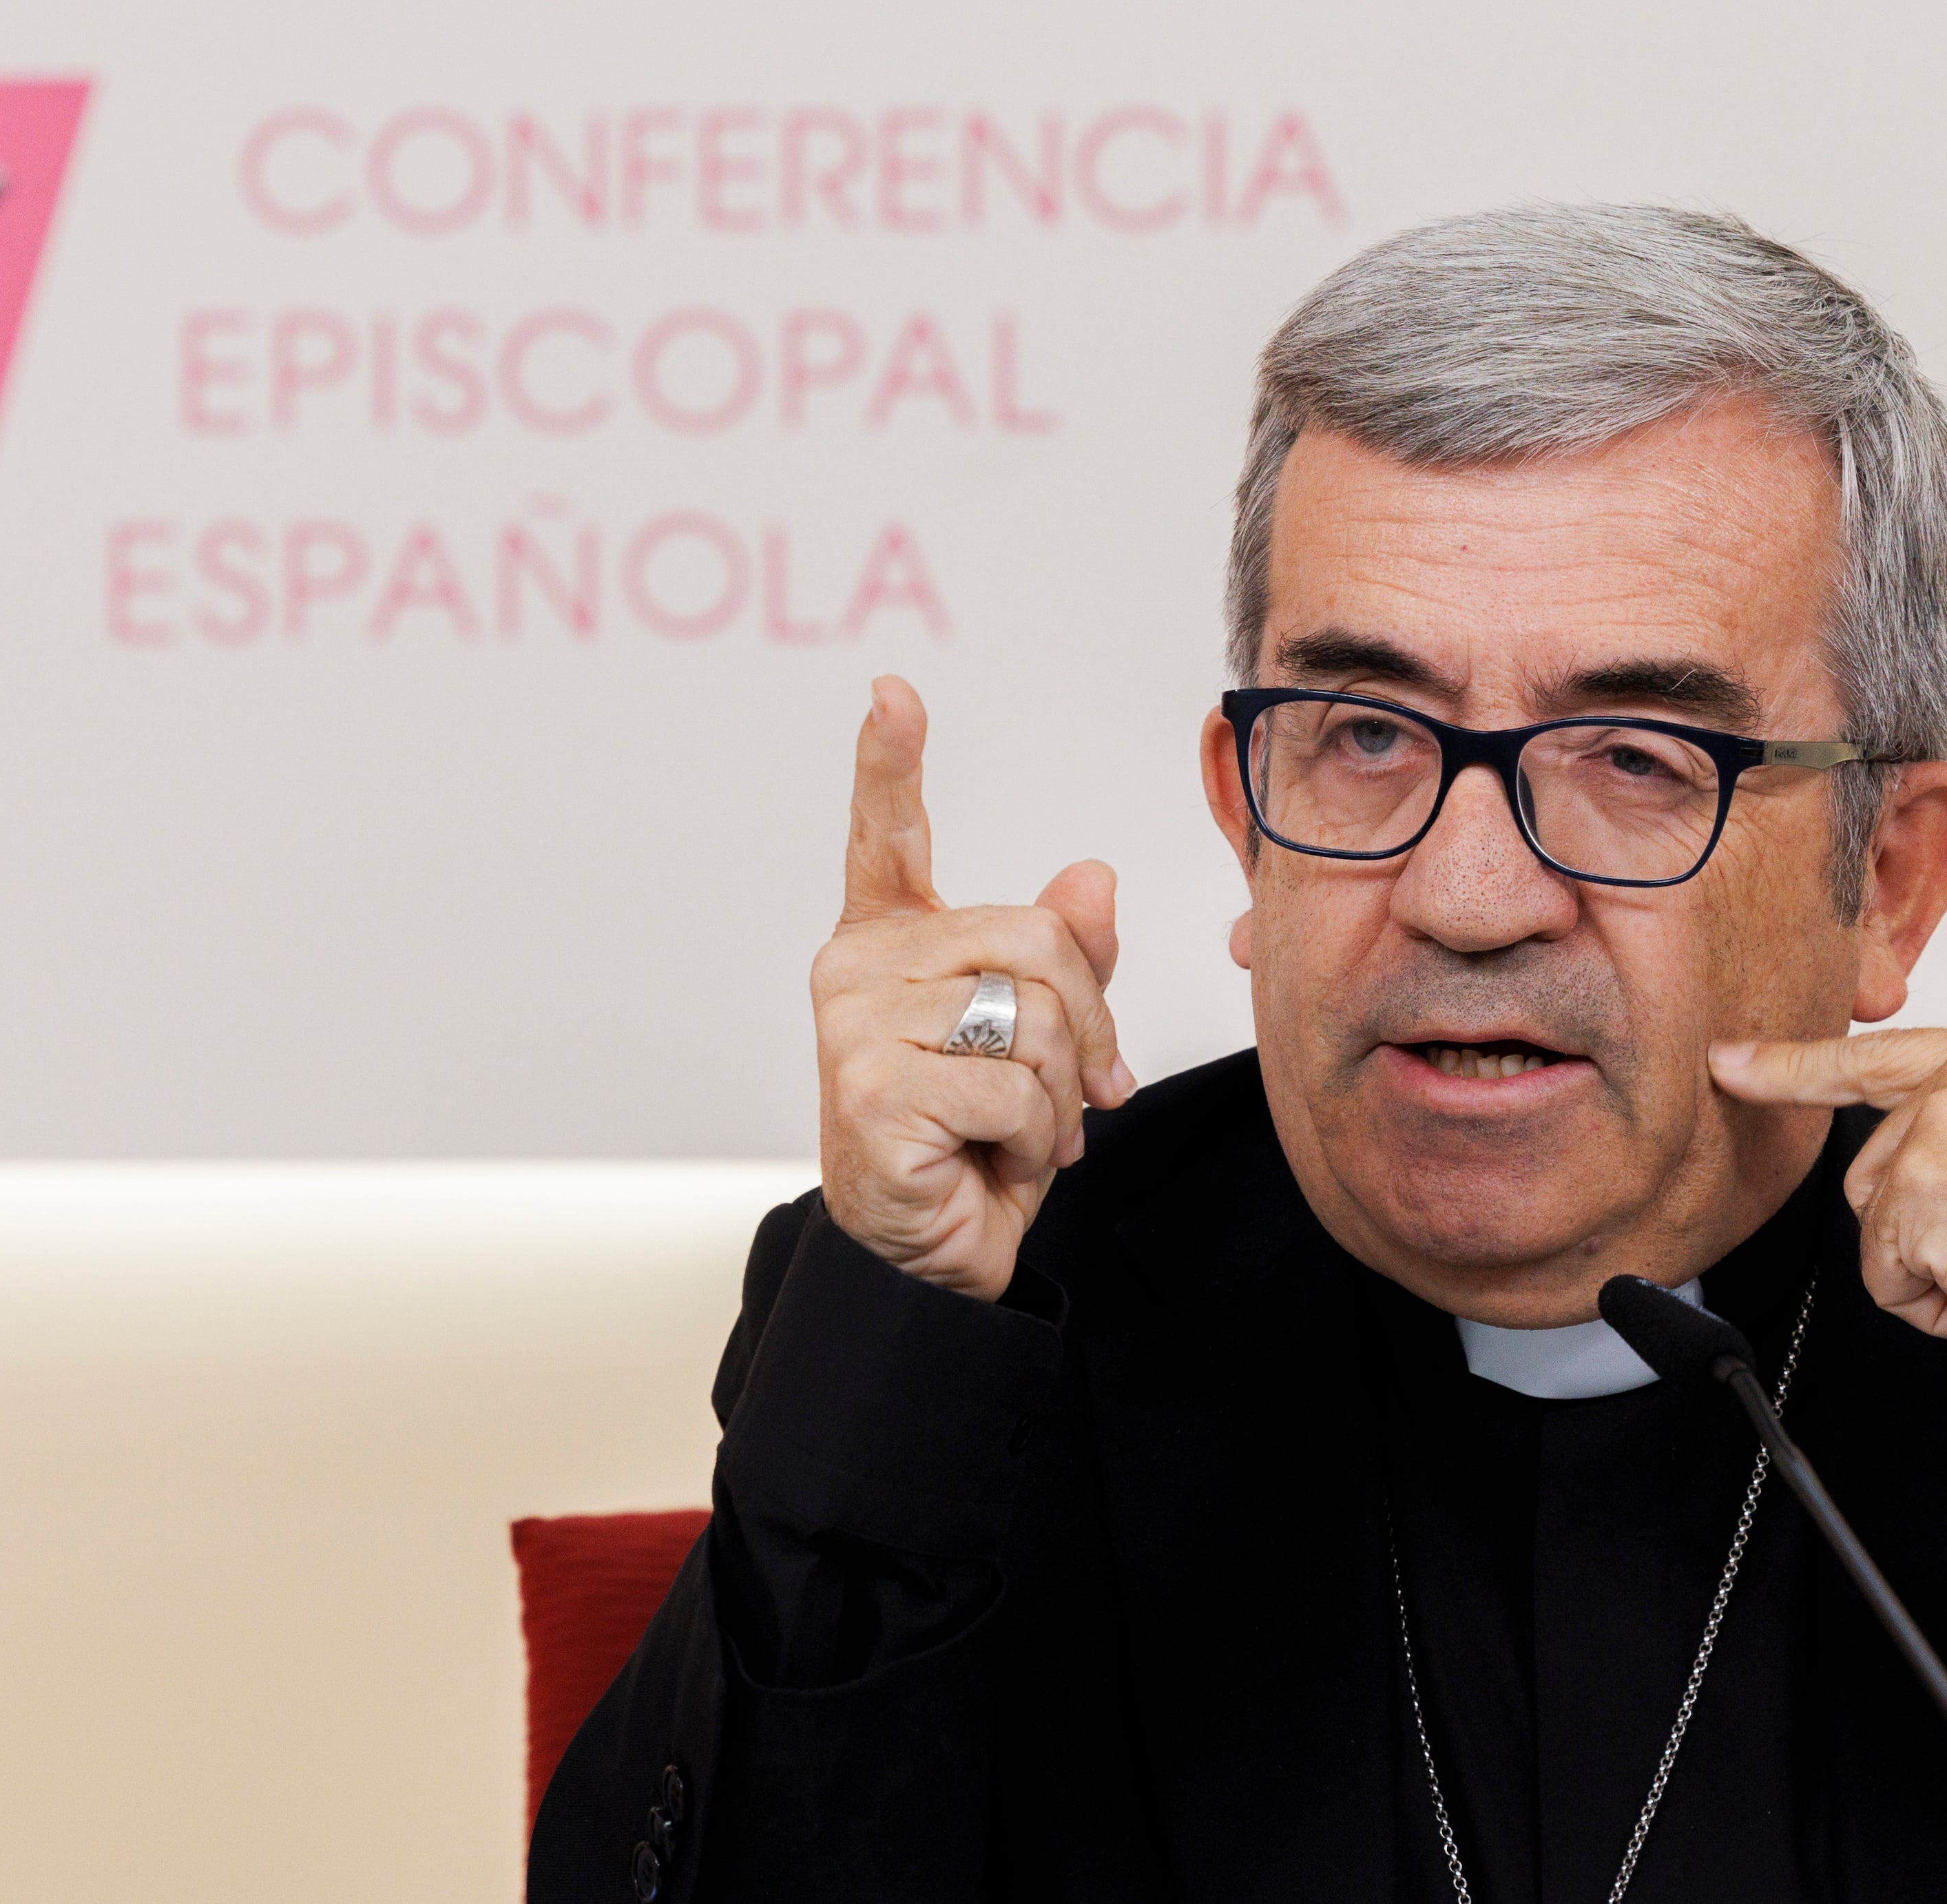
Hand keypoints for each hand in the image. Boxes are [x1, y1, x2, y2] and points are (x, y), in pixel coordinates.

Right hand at [813, 678, 1134, 1300]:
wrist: (930, 1255)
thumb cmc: (973, 1136)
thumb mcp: (1037, 1035)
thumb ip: (1065, 953)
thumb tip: (1093, 878)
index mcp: (889, 940)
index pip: (885, 836)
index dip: (888, 761)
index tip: (890, 691)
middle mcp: (855, 969)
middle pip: (1037, 938)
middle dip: (1088, 1024)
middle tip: (1080, 1092)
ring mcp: (853, 1030)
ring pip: (1033, 1016)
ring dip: (1061, 1095)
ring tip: (1020, 1134)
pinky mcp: (869, 1094)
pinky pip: (1013, 1089)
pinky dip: (1032, 1140)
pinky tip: (990, 1162)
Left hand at [1711, 1027, 1946, 1426]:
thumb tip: (1916, 1176)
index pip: (1883, 1055)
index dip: (1798, 1066)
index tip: (1733, 1060)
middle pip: (1874, 1163)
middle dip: (1920, 1227)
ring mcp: (1943, 1125)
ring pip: (1876, 1219)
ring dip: (1930, 1270)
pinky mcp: (1920, 1188)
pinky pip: (1884, 1273)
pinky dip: (1931, 1306)